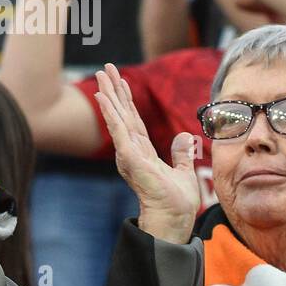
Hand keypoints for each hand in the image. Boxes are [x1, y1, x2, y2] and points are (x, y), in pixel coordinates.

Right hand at [94, 64, 198, 242]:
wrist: (174, 217)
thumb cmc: (176, 202)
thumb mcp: (183, 171)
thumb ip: (181, 155)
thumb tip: (184, 137)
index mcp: (143, 151)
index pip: (133, 119)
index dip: (127, 99)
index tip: (121, 81)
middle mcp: (132, 150)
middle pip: (122, 113)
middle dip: (113, 90)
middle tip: (105, 68)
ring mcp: (129, 153)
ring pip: (117, 117)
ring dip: (109, 95)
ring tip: (101, 75)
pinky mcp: (130, 157)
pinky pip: (119, 130)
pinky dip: (111, 113)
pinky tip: (104, 97)